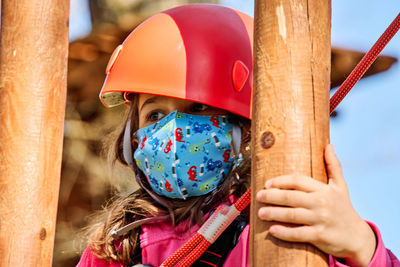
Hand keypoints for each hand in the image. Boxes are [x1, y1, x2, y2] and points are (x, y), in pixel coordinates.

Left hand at [256, 144, 375, 266]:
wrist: (357, 238)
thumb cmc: (344, 209)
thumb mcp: (341, 187)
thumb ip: (333, 166)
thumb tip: (329, 145)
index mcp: (324, 190)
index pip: (298, 181)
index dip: (281, 181)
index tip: (267, 184)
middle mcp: (322, 203)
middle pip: (291, 197)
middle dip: (272, 196)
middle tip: (258, 196)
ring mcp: (321, 220)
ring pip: (292, 215)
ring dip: (274, 213)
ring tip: (260, 213)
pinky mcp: (320, 236)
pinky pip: (298, 234)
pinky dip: (285, 232)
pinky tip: (272, 230)